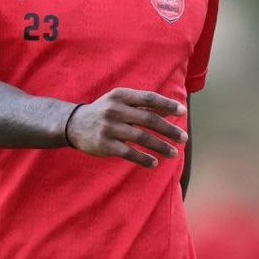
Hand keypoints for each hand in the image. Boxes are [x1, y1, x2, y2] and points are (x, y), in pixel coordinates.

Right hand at [65, 88, 187, 167]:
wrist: (74, 125)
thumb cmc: (104, 112)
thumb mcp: (119, 102)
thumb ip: (142, 105)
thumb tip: (169, 110)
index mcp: (121, 96)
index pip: (149, 98)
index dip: (167, 104)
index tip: (182, 111)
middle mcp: (115, 110)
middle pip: (148, 119)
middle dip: (168, 129)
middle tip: (184, 138)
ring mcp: (110, 127)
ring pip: (141, 137)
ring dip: (160, 146)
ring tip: (173, 153)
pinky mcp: (105, 144)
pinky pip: (129, 153)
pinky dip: (143, 159)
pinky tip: (154, 163)